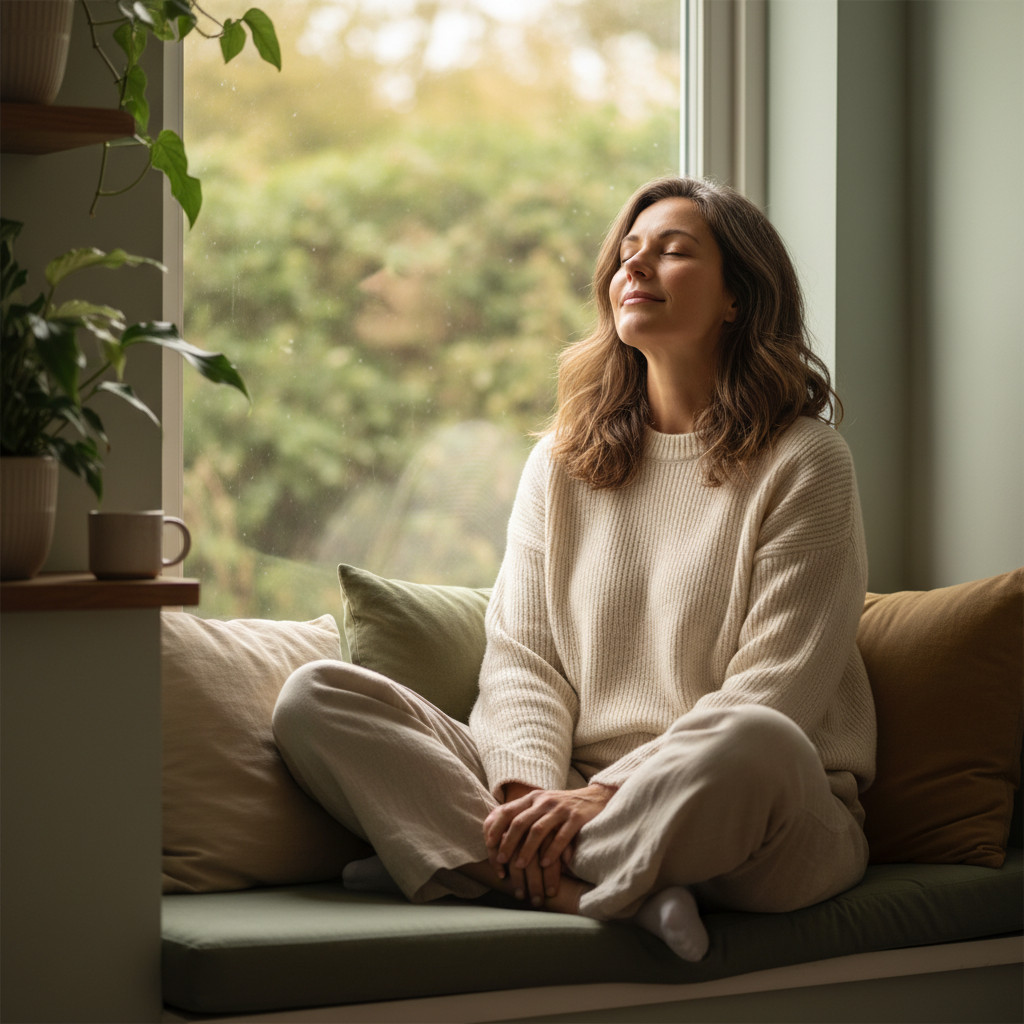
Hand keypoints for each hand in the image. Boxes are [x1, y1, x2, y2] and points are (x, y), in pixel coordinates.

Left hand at [483, 783, 616, 904]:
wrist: (596, 797)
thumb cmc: (563, 807)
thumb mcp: (541, 805)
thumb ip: (523, 814)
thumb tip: (497, 833)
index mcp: (532, 798)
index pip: (507, 811)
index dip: (496, 827)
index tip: (489, 844)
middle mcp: (544, 801)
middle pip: (520, 822)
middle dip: (508, 843)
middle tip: (501, 861)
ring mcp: (560, 809)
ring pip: (538, 830)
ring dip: (527, 849)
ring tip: (520, 866)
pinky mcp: (577, 818)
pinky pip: (561, 836)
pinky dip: (552, 851)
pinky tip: (545, 864)